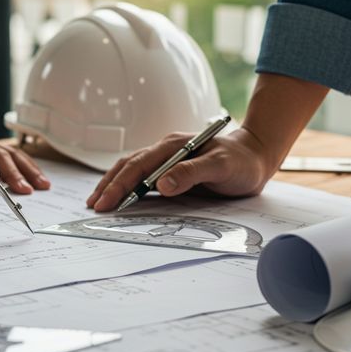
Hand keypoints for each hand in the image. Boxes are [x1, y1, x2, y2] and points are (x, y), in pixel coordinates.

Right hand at [86, 128, 277, 210]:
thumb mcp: (222, 166)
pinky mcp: (170, 170)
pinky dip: (126, 187)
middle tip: (94, 206)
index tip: (107, 201)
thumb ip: (192, 173)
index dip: (120, 184)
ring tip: (97, 201)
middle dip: (109, 186)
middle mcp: (166, 150)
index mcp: (174, 145)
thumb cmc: (241, 161)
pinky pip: (142, 178)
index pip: (139, 165)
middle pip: (129, 166)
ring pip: (131, 170)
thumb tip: (162, 185)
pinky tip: (118, 198)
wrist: (255, 156)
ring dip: (113, 185)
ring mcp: (166, 160)